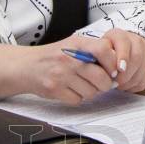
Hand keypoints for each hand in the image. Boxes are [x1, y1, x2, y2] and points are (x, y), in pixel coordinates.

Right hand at [0, 36, 116, 104]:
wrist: (26, 66)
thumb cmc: (55, 56)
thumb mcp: (74, 44)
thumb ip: (95, 50)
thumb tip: (118, 67)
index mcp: (77, 43)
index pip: (103, 50)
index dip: (113, 62)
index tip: (113, 69)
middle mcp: (69, 58)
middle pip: (101, 78)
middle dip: (104, 84)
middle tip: (100, 82)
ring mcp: (61, 75)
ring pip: (91, 92)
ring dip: (91, 91)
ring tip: (82, 84)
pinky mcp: (54, 90)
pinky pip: (77, 100)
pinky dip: (77, 97)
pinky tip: (71, 89)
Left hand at [97, 28, 144, 92]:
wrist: (123, 49)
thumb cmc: (106, 53)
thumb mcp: (97, 51)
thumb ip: (98, 58)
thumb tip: (98, 72)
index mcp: (119, 35)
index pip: (124, 42)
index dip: (123, 56)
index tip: (118, 69)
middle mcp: (135, 40)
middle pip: (137, 56)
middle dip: (126, 74)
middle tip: (116, 83)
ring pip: (143, 68)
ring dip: (130, 81)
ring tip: (120, 85)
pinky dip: (137, 84)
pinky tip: (127, 85)